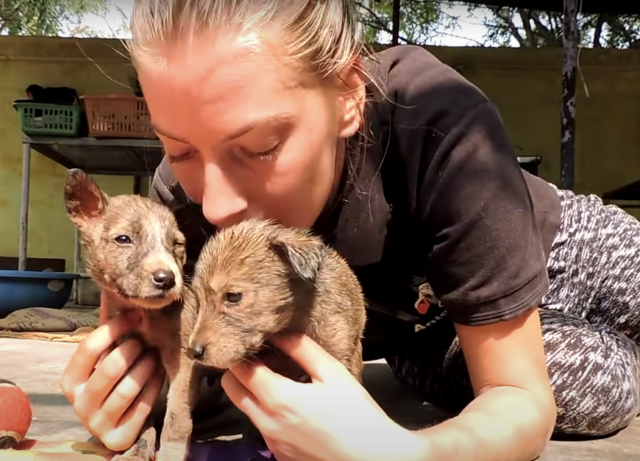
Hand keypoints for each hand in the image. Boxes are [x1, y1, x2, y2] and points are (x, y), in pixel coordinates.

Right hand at [60, 291, 164, 451]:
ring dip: (147, 367)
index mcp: (71, 381)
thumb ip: (109, 335)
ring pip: (128, 388)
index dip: (113, 328)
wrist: (119, 424)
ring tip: (155, 356)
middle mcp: (80, 403)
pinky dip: (155, 385)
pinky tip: (161, 373)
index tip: (135, 316)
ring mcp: (98, 422)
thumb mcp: (105, 360)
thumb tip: (114, 294)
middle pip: (110, 367)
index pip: (88, 348)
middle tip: (146, 341)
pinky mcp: (118, 436)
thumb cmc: (113, 383)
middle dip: (133, 349)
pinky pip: (142, 405)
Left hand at [221, 334, 425, 460]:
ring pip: (246, 408)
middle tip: (267, 361)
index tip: (260, 343)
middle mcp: (267, 423)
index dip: (244, 352)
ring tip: (286, 382)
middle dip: (241, 371)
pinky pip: (263, 426)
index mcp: (279, 399)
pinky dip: (270, 411)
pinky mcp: (279, 455)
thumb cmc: (358, 415)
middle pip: (231, 389)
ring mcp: (271, 443)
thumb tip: (278, 332)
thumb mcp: (333, 373)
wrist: (373, 458)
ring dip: (256, 391)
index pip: (238, 369)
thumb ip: (302, 349)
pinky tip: (297, 407)